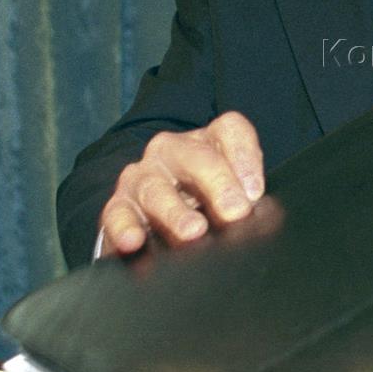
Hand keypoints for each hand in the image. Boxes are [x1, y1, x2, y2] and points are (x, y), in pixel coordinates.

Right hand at [99, 112, 264, 255]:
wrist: (163, 218)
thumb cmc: (207, 199)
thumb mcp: (233, 189)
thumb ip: (246, 192)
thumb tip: (251, 207)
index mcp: (207, 140)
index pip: (230, 130)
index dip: (246, 156)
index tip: (256, 191)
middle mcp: (171, 151)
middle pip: (196, 157)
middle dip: (218, 184)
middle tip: (235, 212)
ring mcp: (142, 176)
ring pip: (157, 187)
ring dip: (176, 211)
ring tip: (194, 232)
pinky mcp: (118, 206)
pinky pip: (117, 213)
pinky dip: (124, 227)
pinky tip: (134, 241)